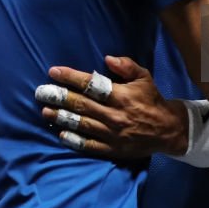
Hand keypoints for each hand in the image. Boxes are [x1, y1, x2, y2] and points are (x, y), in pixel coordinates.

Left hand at [35, 56, 187, 158]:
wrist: (167, 130)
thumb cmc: (152, 100)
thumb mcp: (144, 78)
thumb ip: (127, 66)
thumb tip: (107, 58)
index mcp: (121, 95)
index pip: (91, 84)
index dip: (71, 77)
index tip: (53, 72)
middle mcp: (114, 115)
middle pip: (81, 104)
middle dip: (59, 97)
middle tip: (41, 92)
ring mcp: (112, 133)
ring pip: (82, 124)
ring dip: (61, 117)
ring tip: (45, 112)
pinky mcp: (112, 149)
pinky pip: (89, 144)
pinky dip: (74, 140)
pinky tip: (61, 134)